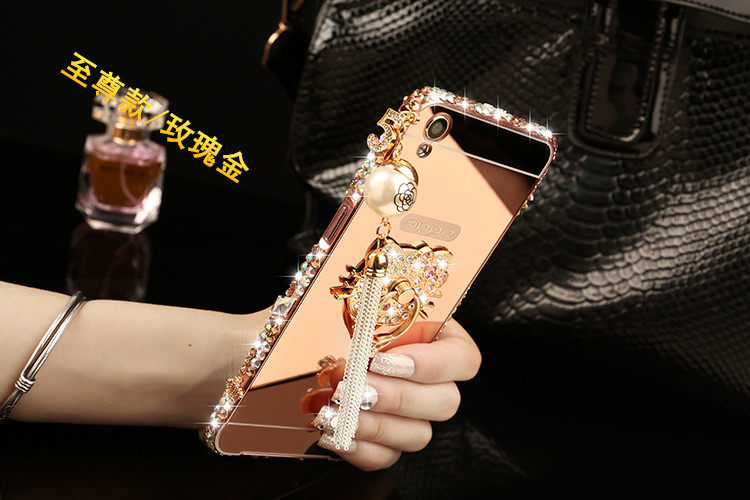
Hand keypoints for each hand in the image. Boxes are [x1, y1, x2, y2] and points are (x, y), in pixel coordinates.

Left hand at [300, 318, 480, 469]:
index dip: (429, 364)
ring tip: (335, 408)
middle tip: (353, 386)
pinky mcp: (394, 445)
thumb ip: (377, 328)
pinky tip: (333, 431)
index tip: (383, 359)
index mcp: (446, 347)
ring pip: (417, 435)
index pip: (464, 361)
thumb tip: (365, 349)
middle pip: (443, 402)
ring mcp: (420, 421)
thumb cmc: (362, 333)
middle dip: (393, 395)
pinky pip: (387, 458)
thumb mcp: (373, 319)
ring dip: (372, 422)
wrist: (339, 358)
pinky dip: (358, 447)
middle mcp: (440, 387)